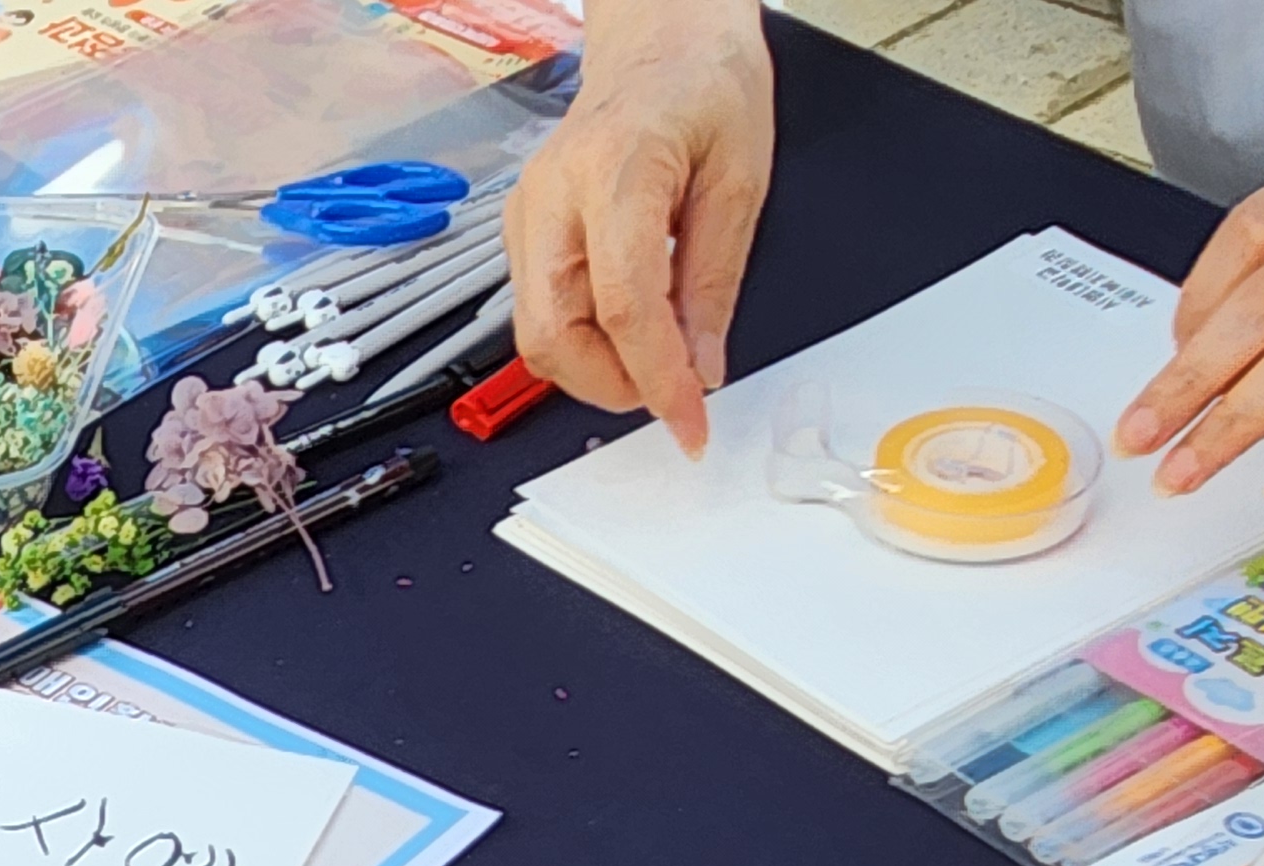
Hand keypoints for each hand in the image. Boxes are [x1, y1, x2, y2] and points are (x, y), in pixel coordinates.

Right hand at [503, 0, 772, 454]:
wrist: (660, 44)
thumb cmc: (703, 86)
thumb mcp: (741, 179)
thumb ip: (714, 280)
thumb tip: (704, 365)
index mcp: (613, 171)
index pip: (623, 305)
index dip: (658, 379)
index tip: (690, 423)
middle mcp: (551, 196)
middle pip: (552, 333)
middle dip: (611, 386)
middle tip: (671, 395)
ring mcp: (526, 216)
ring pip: (536, 334)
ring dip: (596, 370)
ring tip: (656, 360)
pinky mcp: (522, 233)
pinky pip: (541, 313)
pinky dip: (585, 341)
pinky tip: (629, 330)